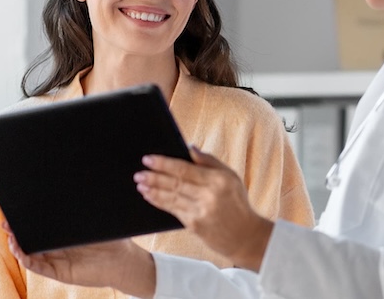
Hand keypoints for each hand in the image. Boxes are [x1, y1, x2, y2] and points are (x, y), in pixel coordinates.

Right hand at [4, 222, 156, 297]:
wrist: (124, 260)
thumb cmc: (112, 238)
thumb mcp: (92, 219)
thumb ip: (79, 208)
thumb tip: (66, 187)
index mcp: (63, 235)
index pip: (40, 226)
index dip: (26, 219)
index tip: (15, 208)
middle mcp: (57, 248)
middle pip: (30, 239)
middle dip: (15, 230)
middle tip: (5, 220)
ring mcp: (56, 261)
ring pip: (29, 254)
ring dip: (16, 245)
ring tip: (10, 234)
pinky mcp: (59, 273)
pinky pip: (37, 267)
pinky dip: (25, 259)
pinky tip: (19, 249)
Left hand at [135, 145, 274, 270]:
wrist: (245, 236)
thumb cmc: (237, 203)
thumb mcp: (231, 177)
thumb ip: (209, 161)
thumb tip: (189, 148)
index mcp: (218, 180)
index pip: (184, 169)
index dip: (164, 163)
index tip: (148, 159)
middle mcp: (208, 195)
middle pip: (174, 183)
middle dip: (153, 177)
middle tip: (138, 173)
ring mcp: (200, 211)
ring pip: (170, 197)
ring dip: (152, 190)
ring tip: (140, 183)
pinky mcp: (194, 225)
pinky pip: (172, 210)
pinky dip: (159, 202)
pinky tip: (149, 196)